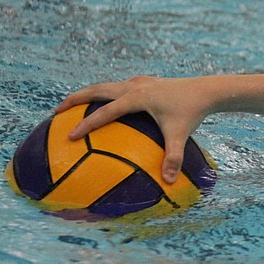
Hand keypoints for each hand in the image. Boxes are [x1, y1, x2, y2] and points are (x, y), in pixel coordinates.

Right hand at [57, 75, 214, 183]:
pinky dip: (108, 94)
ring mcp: (139, 81)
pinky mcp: (146, 82)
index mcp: (136, 97)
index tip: (69, 136)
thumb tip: (167, 181)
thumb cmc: (192, 112)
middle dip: (74, 100)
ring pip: (106, 85)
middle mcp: (133, 86)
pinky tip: (108, 104)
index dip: (86, 125)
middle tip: (56, 113)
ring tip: (74, 106)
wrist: (207, 90)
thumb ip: (173, 158)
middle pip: (96, 90)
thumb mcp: (181, 135)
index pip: (104, 113)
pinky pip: (120, 87)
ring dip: (89, 94)